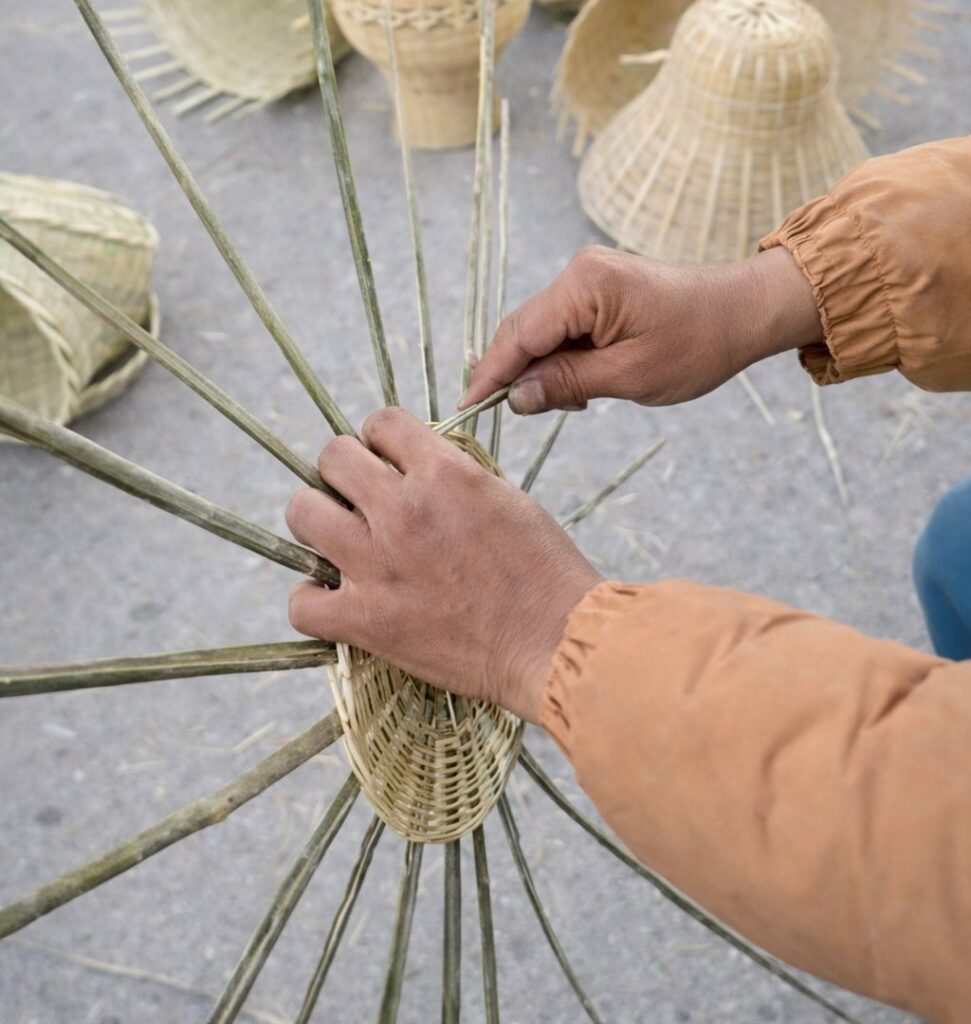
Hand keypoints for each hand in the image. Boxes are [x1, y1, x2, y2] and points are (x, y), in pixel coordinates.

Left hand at [286, 408, 602, 723]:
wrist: (555, 642)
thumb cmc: (544, 572)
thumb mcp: (506, 498)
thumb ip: (453, 476)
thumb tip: (415, 467)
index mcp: (444, 474)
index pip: (382, 422)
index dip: (382, 439)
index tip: (388, 460)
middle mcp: (403, 510)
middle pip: (331, 457)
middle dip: (345, 471)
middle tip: (361, 497)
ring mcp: (377, 566)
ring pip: (303, 513)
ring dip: (319, 521)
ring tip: (341, 538)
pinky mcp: (367, 621)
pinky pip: (302, 603)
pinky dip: (313, 599)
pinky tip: (336, 597)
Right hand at [460, 244, 821, 414]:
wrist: (744, 312)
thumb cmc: (699, 344)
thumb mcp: (630, 376)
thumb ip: (567, 384)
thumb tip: (515, 398)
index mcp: (584, 286)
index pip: (518, 336)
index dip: (490, 375)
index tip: (465, 409)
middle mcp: (578, 273)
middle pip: (522, 331)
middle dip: (518, 375)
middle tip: (527, 414)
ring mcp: (587, 279)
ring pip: (540, 332)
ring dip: (545, 370)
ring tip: (578, 400)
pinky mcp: (597, 290)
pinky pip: (561, 328)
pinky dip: (562, 359)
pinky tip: (583, 383)